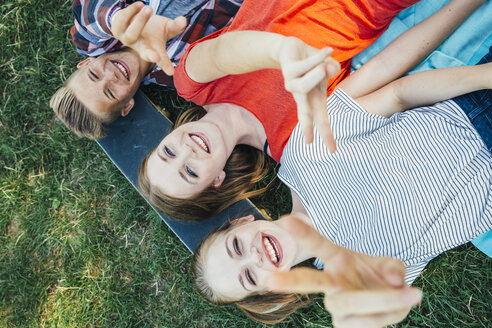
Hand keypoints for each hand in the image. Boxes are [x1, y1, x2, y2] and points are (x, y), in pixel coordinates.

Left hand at [110, 2, 186, 74]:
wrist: (133, 20)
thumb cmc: (153, 28)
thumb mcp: (167, 27)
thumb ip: (176, 26)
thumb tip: (183, 21)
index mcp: (152, 50)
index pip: (161, 60)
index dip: (166, 65)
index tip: (171, 72)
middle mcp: (139, 48)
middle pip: (143, 53)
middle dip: (149, 55)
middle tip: (155, 57)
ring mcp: (126, 40)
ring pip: (132, 33)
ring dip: (141, 19)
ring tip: (149, 8)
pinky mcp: (116, 30)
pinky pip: (123, 19)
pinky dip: (132, 10)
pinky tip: (139, 5)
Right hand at [267, 216, 421, 327]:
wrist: (389, 302)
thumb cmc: (382, 278)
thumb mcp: (392, 266)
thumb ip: (393, 268)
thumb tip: (393, 281)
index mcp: (337, 260)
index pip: (318, 244)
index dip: (303, 233)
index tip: (285, 219)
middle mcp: (332, 284)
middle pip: (311, 282)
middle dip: (292, 280)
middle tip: (269, 281)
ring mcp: (337, 307)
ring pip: (350, 305)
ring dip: (382, 300)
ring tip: (412, 293)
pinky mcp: (345, 326)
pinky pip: (367, 323)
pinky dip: (389, 314)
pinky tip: (401, 305)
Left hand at [277, 38, 340, 151]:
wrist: (291, 48)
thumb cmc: (311, 61)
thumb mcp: (328, 66)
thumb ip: (332, 69)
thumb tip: (328, 69)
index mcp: (314, 99)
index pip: (321, 120)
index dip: (326, 135)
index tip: (332, 151)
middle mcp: (302, 95)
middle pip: (305, 114)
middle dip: (308, 127)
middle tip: (308, 143)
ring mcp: (292, 84)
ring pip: (303, 87)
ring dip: (317, 74)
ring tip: (325, 64)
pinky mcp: (288, 71)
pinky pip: (305, 67)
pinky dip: (318, 58)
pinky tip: (328, 50)